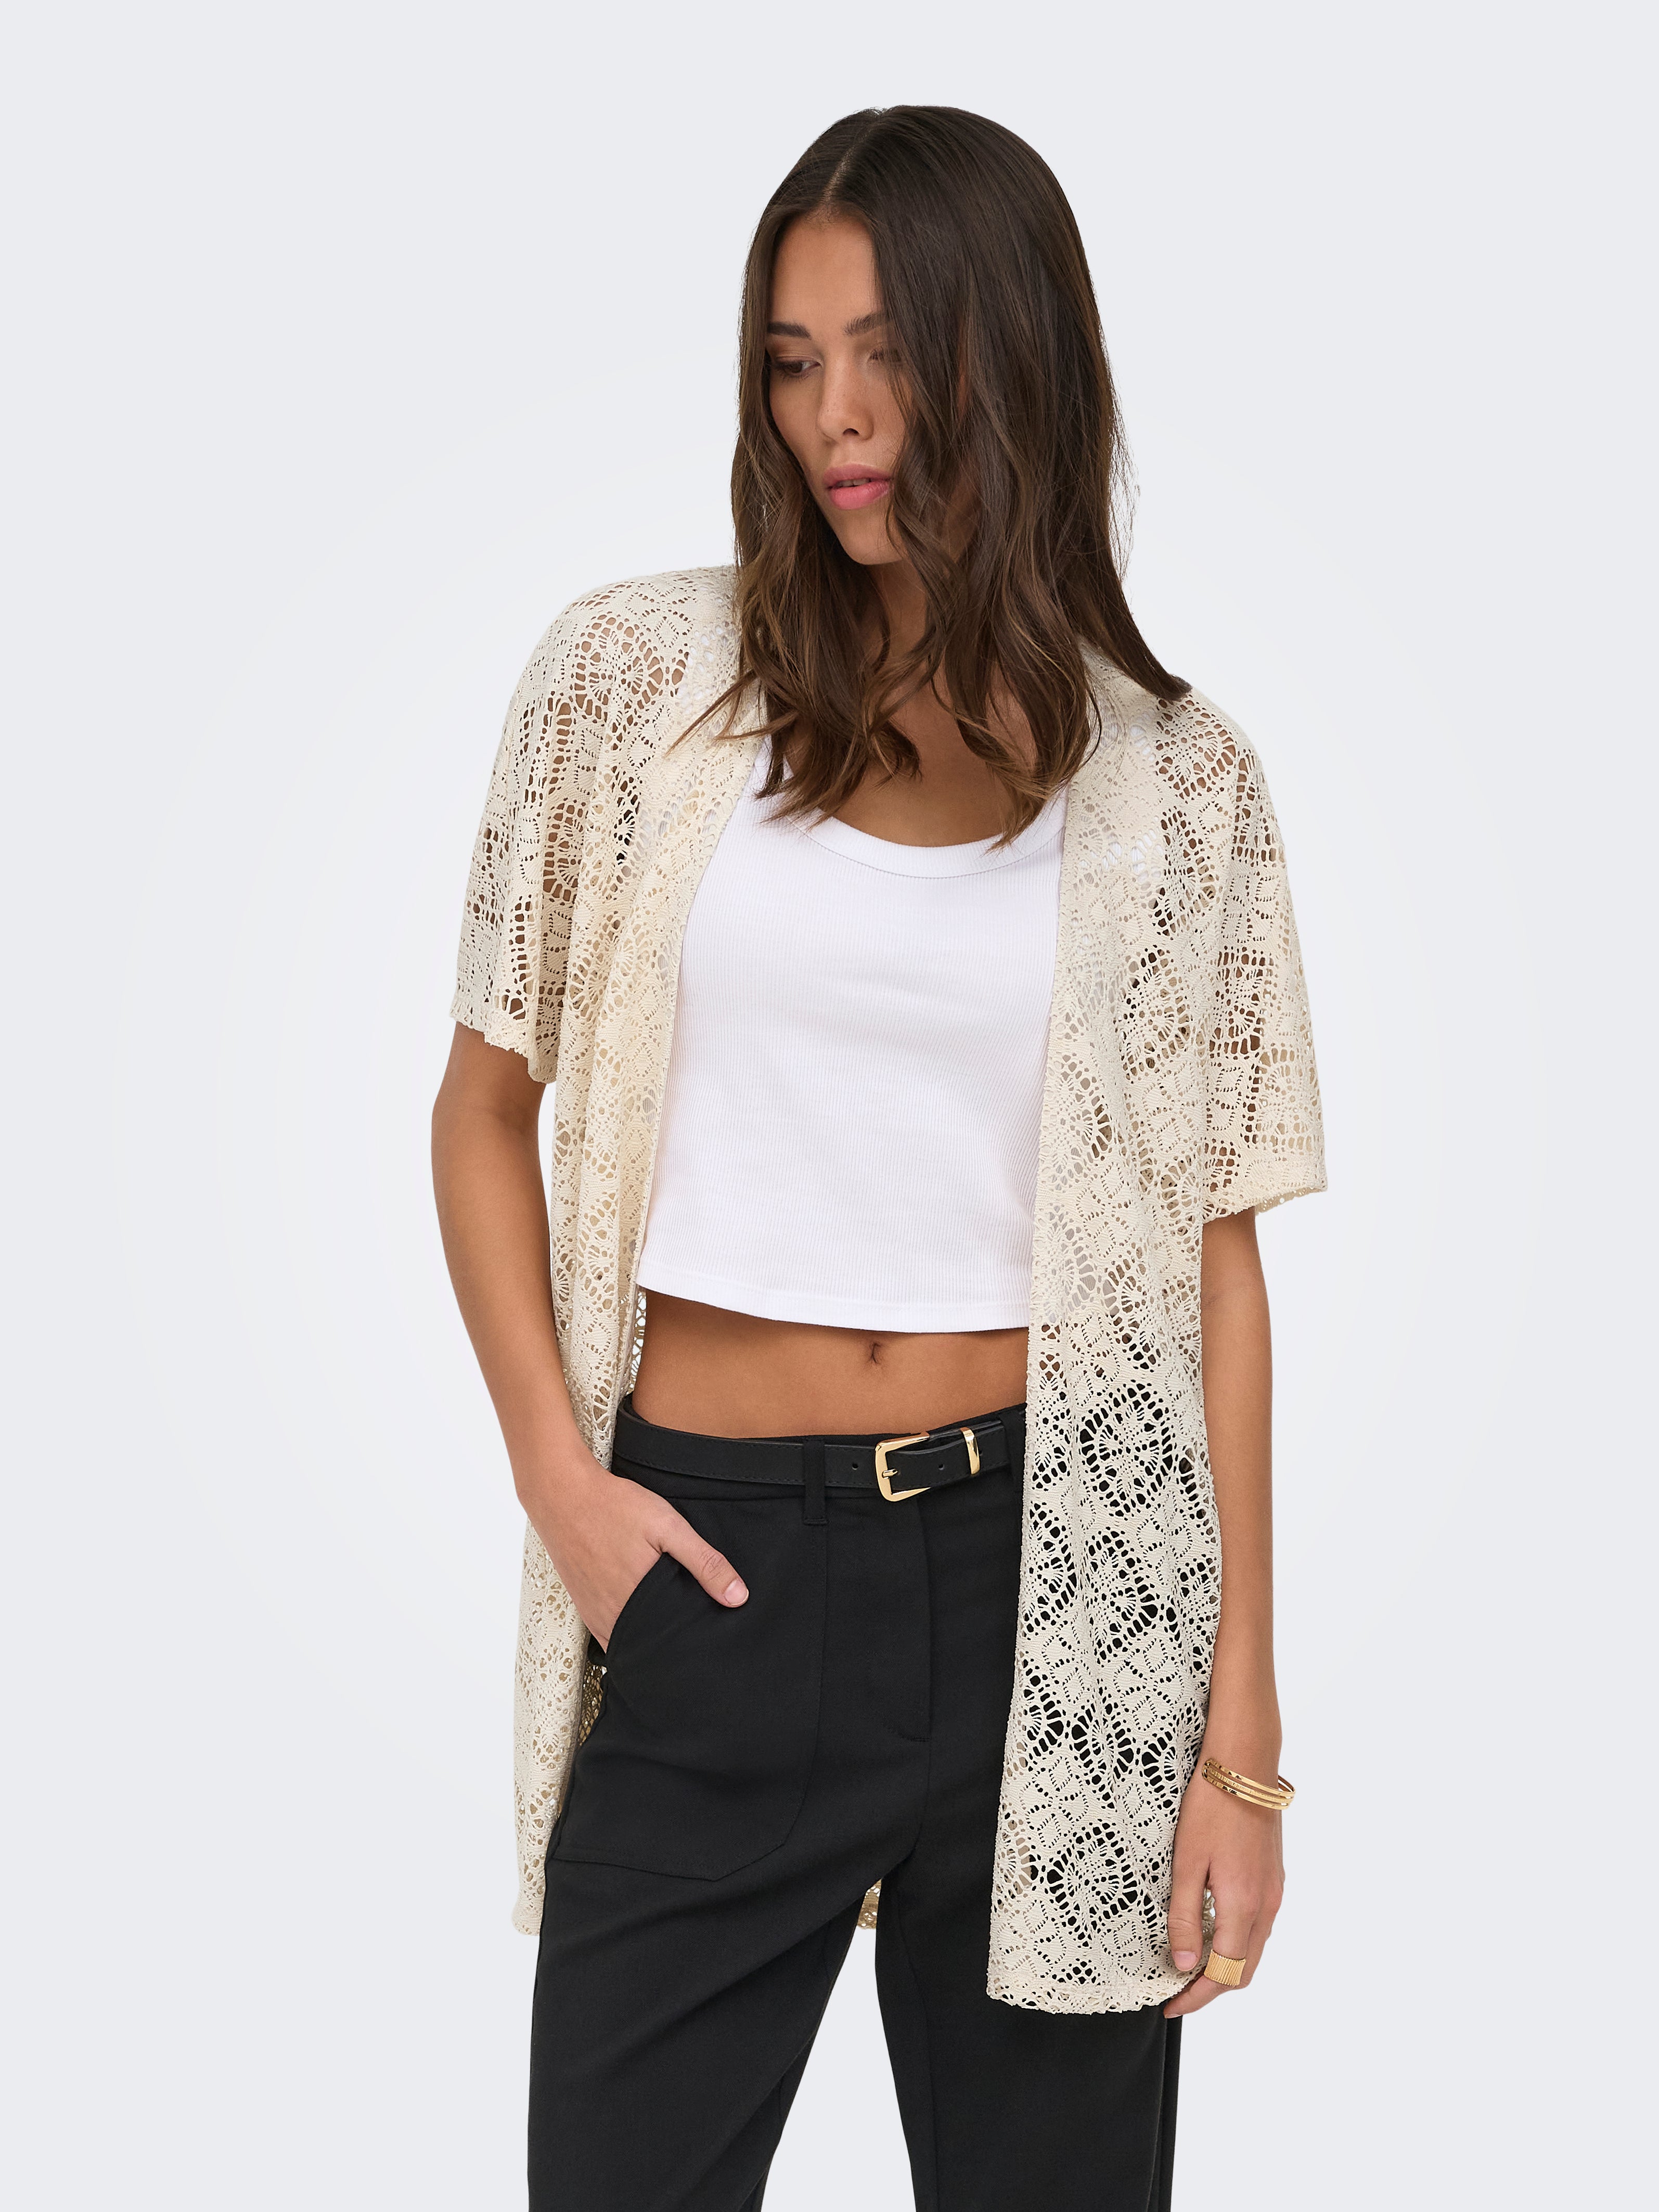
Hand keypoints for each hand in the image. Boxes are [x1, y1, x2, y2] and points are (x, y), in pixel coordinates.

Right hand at [521, 1450, 748, 1648]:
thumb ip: (703, 1562)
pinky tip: (643, 1621)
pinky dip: (629, 1633)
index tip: (711, 1644)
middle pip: (651, 1648)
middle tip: (697, 1641)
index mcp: (639, 1602)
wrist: (561, 1494)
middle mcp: (614, 1616)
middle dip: (674, 1648)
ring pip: (630, 1643)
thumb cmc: (614, 1507)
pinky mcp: (584, 1606)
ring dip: (651, 1641)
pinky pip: (609, 1634)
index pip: (672, 1644)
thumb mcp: (668, 1526)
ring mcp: (594, 1614)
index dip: (693, 1645)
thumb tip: (738, 1597)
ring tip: (674, 1632)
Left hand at [1162, 1754, 1284, 2017]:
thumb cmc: (1211, 1808)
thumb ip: (1186, 1917)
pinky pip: (1258, 1926)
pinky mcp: (1274, 1877)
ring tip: (1190, 1965)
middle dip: (1212, 1989)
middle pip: (1244, 1970)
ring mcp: (1275, 1891)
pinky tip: (1213, 1931)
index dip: (1197, 1997)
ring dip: (1226, 1966)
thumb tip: (1185, 1967)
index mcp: (1244, 1906)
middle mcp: (1266, 1905)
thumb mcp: (1186, 1862)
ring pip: (1254, 1949)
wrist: (1244, 1765)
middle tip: (1178, 1993)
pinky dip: (1237, 1942)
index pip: (1224, 1974)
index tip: (1170, 2006)